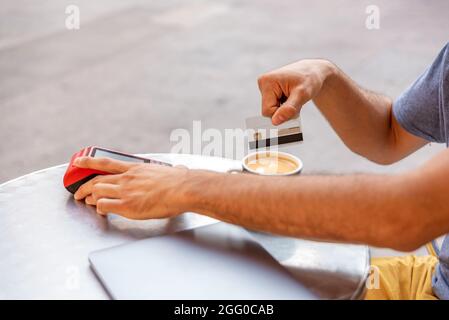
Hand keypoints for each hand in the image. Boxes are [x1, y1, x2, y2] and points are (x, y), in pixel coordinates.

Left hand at [73, 157, 189, 219]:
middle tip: (79, 192)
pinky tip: (101, 211)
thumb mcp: (171, 170)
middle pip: (97, 180)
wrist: (183, 189)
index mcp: (136, 168)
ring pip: (97, 192)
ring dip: (89, 198)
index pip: (107, 163)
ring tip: (86, 202)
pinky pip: (104, 206)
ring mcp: (126, 191)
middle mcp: (127, 178)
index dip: (89, 162)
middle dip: (84, 187)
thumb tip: (181, 169)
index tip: (79, 162)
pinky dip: (99, 208)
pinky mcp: (127, 205)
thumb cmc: (181, 182)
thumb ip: (171, 171)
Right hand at [257, 59, 333, 124]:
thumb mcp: (302, 94)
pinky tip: (291, 97)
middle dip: (284, 111)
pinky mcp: (269, 90)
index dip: (282, 113)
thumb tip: (275, 121)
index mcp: (267, 82)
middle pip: (268, 111)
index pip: (267, 111)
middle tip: (296, 102)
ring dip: (285, 109)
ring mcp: (265, 87)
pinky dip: (284, 106)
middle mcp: (263, 83)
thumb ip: (289, 109)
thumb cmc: (309, 79)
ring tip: (294, 98)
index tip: (295, 105)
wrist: (313, 71)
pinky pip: (273, 106)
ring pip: (272, 110)